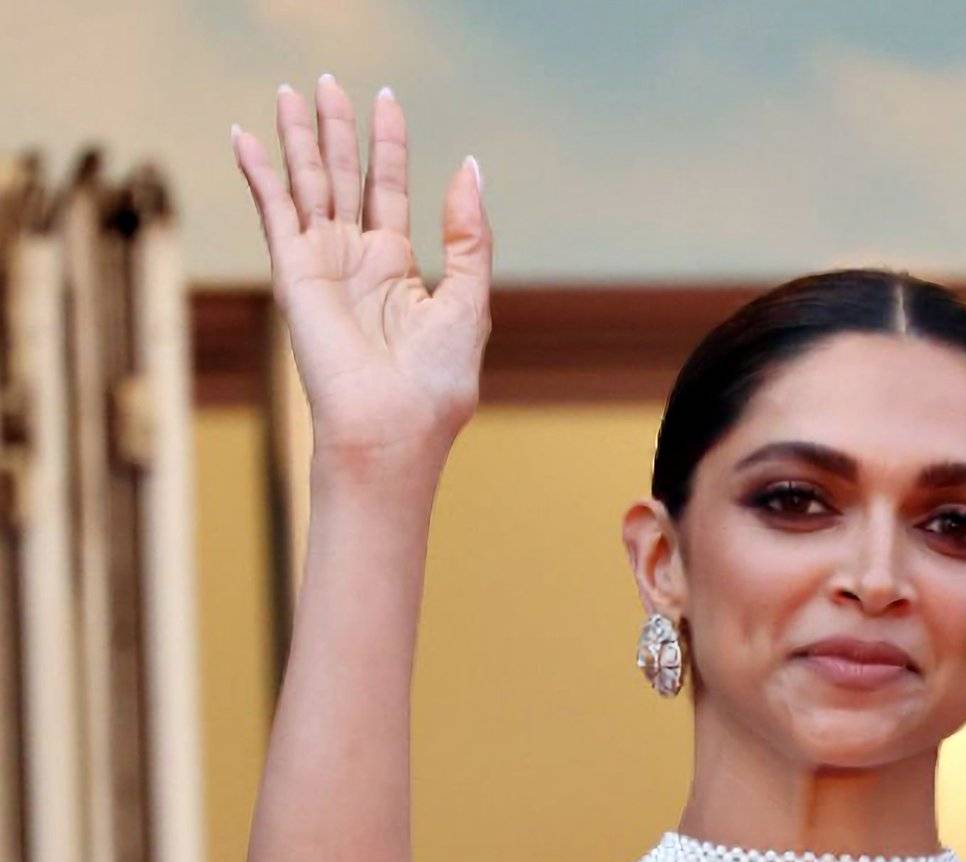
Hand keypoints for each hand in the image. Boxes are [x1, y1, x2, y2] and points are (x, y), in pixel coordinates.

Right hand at [229, 76, 491, 472]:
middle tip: (326, 79)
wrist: (389, 428)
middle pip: (344, 178)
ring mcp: (323, 265)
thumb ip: (470, 236)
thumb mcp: (469, 301)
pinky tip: (246, 138)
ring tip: (291, 92)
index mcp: (399, 269)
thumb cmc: (434, 384)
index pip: (389, 189)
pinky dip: (259, 173)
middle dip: (337, 129)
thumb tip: (470, 167)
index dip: (387, 144)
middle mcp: (357, 262)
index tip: (385, 98)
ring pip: (308, 185)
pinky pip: (274, 211)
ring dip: (299, 139)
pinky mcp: (294, 273)